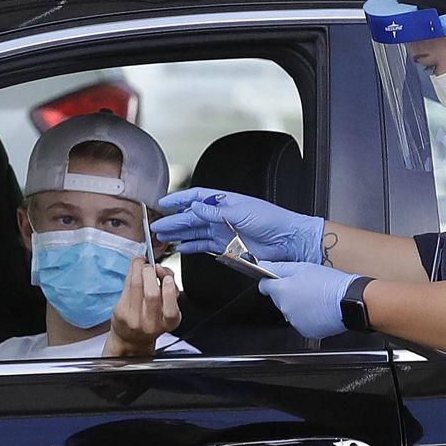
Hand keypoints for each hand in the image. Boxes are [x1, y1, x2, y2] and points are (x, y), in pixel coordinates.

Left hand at [103, 258, 180, 356]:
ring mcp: (134, 319)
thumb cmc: (152, 320)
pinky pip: (126, 287)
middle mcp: (151, 324)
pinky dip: (131, 273)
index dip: (169, 291)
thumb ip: (171, 289)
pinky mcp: (121, 313)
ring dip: (138, 268)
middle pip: (152, 295)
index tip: (167, 278)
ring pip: (136, 286)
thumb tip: (160, 269)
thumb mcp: (168, 308)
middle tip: (150, 267)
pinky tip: (134, 269)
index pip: (171, 310)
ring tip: (141, 262)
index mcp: (168, 323)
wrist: (131, 339)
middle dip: (151, 274)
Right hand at [151, 188, 324, 263]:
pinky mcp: (228, 248)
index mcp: (226, 202)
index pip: (197, 197)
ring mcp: (224, 232)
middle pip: (192, 217)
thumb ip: (216, 211)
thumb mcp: (241, 211)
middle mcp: (223, 216)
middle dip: (173, 221)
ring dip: (179, 235)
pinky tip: (181, 248)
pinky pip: (205, 246)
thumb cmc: (273, 221)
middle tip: (156, 227)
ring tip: (163, 238)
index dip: (179, 199)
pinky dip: (192, 247)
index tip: (163, 203)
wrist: (289, 241)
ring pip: (195, 232)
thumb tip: (195, 206)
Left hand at [257, 261, 357, 338]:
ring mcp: (295, 321)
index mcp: (282, 291)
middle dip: (288, 292)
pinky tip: (319, 308)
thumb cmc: (329, 283)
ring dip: (298, 305)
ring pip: (290, 311)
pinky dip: (307, 316)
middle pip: (279, 299)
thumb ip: (280, 267)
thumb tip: (264, 264)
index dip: (270, 281)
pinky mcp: (305, 331)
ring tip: (315, 297)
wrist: (349, 301)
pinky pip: (301, 322)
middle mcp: (285, 308)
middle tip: (306, 285)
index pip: (264, 286)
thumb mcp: (303, 267)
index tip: (276, 279)